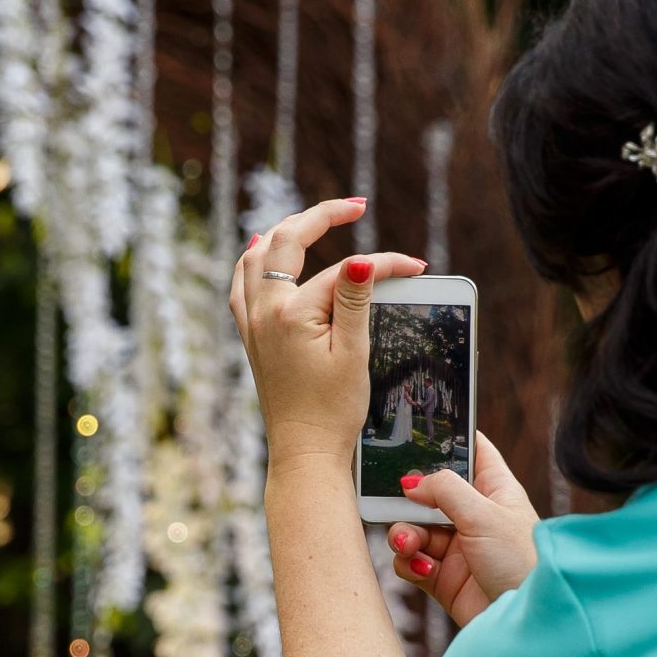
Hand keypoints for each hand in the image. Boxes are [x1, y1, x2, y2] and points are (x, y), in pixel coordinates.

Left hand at [229, 197, 428, 464]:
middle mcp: (262, 313)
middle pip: (285, 242)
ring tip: (310, 218)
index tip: (415, 267)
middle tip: (355, 204)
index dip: (383, 265)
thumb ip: (355, 302)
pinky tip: (261, 251)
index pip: (342, 271)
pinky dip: (254, 262)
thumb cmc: (332, 410)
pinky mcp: (251, 338)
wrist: (303, 451)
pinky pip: (242, 286)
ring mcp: (252, 324)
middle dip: (321, 216)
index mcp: (289, 314)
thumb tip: (361, 260)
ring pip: (254, 259)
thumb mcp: (353, 353)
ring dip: (281, 232)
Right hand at [386, 431, 538, 623]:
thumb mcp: (485, 515)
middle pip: (430, 493)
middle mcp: (475, 516)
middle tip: (398, 500)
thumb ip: (444, 489)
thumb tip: (411, 482)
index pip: (473, 453)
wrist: (527, 622)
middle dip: (409, 499)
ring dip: (405, 535)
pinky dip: (409, 563)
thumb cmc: (522, 563)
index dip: (450, 440)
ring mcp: (457, 548)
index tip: (419, 432)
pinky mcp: (443, 578)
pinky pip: (411, 561)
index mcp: (495, 491)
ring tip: (410, 545)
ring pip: (415, 529)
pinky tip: (423, 569)